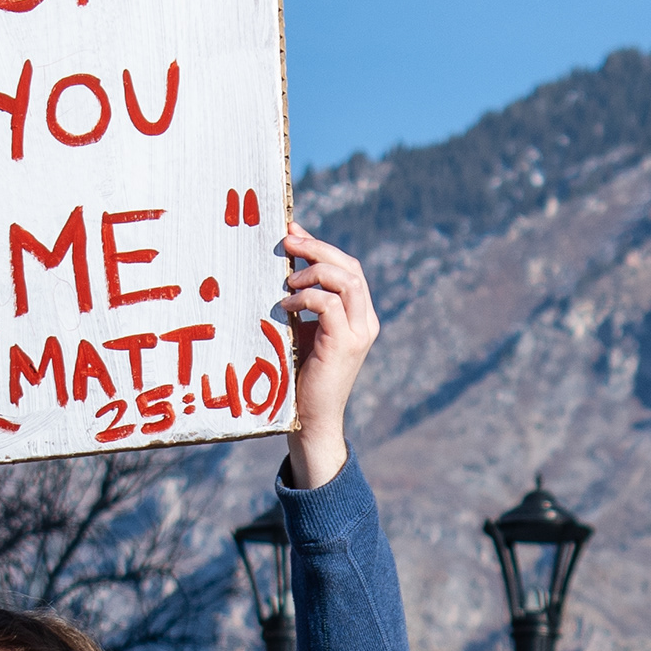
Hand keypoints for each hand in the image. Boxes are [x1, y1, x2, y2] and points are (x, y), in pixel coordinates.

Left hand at [277, 223, 376, 489]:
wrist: (310, 418)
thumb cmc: (301, 375)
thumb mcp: (303, 328)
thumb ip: (303, 300)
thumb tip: (285, 264)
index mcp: (359, 315)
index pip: (349, 268)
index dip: (322, 246)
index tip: (292, 232)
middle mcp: (366, 321)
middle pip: (350, 268)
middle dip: (317, 249)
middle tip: (287, 241)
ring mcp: (359, 332)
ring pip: (346, 280)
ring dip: (313, 272)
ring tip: (287, 283)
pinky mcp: (345, 344)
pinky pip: (329, 305)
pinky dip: (305, 299)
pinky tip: (284, 307)